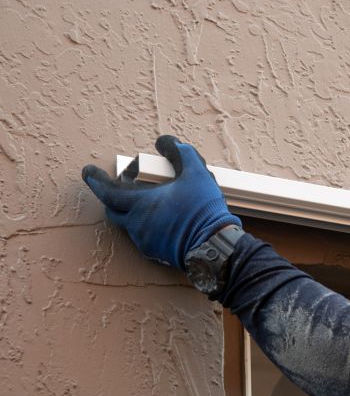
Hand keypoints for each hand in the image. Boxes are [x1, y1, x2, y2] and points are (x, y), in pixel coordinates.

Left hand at [82, 135, 241, 269]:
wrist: (215, 246)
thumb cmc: (203, 211)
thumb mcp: (197, 174)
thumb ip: (181, 153)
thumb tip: (167, 142)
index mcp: (141, 204)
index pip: (107, 192)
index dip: (96, 180)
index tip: (88, 172)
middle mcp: (137, 224)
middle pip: (114, 210)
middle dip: (114, 197)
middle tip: (124, 186)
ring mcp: (146, 241)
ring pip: (130, 224)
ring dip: (134, 211)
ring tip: (153, 202)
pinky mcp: (157, 253)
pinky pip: (144, 236)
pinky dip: (148, 224)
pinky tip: (166, 219)